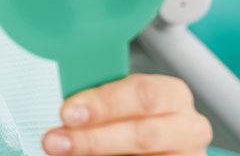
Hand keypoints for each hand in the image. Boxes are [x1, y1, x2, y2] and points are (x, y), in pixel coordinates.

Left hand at [42, 74, 211, 155]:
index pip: (142, 93)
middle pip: (142, 134)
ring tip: (62, 152)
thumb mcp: (120, 101)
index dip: (103, 103)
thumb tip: (65, 108)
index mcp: (172, 95)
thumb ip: (99, 101)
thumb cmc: (130, 114)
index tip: (66, 112)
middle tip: (55, 140)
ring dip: (95, 153)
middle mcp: (188, 127)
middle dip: (93, 138)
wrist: (148, 140)